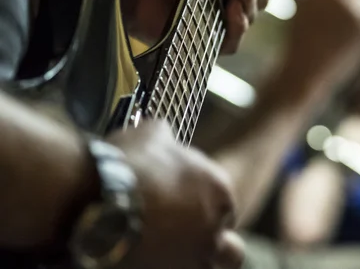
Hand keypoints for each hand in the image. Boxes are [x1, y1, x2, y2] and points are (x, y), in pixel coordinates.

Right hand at [106, 120, 242, 268]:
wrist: (98, 197)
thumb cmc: (130, 163)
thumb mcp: (153, 134)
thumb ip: (167, 139)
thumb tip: (163, 135)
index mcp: (220, 191)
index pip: (227, 207)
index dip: (210, 209)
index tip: (189, 207)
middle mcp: (214, 229)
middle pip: (231, 250)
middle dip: (216, 245)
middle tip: (192, 239)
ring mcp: (192, 259)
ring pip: (206, 268)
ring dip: (193, 260)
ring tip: (169, 254)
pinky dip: (165, 268)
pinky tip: (147, 260)